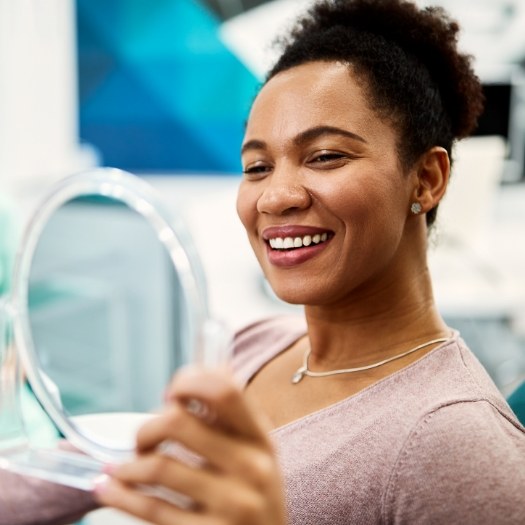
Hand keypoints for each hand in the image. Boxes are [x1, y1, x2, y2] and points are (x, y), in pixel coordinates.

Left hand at [94, 367, 286, 524]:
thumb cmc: (253, 494)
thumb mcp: (255, 453)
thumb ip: (231, 417)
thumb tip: (200, 371)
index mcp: (261, 438)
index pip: (224, 389)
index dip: (188, 381)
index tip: (171, 394)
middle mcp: (252, 468)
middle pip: (179, 422)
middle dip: (148, 428)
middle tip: (144, 440)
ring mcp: (232, 505)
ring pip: (159, 466)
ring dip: (129, 464)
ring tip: (124, 468)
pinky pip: (151, 509)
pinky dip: (120, 494)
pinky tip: (108, 487)